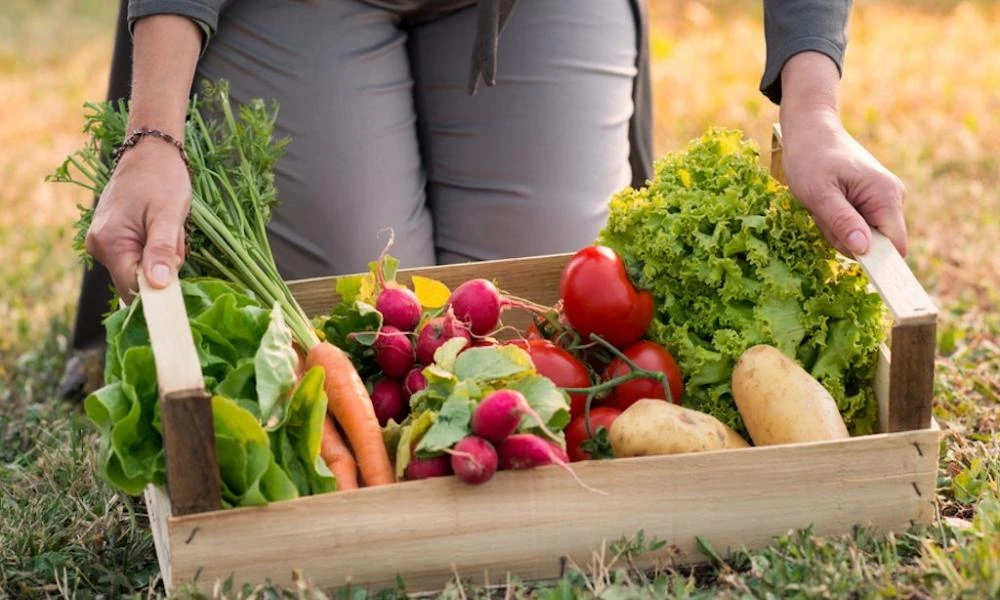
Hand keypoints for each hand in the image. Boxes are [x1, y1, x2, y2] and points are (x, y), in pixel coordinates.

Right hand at [85, 140, 190, 300]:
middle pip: (139, 280)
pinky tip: (161, 226)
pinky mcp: (113, 239)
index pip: (133, 290)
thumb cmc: (162, 179)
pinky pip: (139, 256)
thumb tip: (157, 285)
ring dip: (163, 254)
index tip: (178, 271)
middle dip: (163, 266)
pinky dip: (156, 247)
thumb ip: (162, 250)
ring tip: (167, 225)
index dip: (159, 291)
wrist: (151, 153)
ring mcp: (104, 243)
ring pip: (142, 268)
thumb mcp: (168, 215)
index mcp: (109, 243)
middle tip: (173, 234)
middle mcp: (99, 247)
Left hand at [780, 108, 907, 257]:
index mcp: (886, 196)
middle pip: (875, 245)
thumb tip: (864, 251)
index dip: (878, 262)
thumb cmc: (811, 158)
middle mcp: (892, 199)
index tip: (852, 263)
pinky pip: (855, 227)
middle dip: (844, 239)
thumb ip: (842, 221)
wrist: (810, 130)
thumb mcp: (818, 194)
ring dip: (837, 230)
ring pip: (862, 238)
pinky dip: (836, 222)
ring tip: (822, 205)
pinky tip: (826, 204)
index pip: (895, 246)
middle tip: (822, 214)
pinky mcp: (870, 202)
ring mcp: (882, 200)